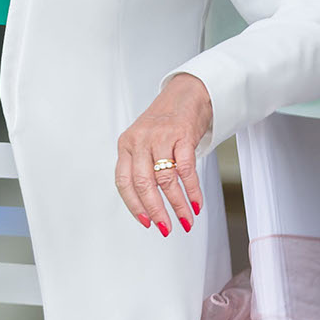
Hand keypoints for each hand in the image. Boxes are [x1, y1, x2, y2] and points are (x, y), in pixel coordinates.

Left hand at [114, 73, 213, 235]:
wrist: (188, 92)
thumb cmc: (166, 121)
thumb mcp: (144, 141)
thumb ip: (142, 167)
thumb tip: (148, 204)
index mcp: (126, 145)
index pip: (124, 182)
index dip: (133, 205)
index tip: (145, 221)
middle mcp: (140, 141)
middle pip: (144, 184)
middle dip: (156, 211)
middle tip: (166, 227)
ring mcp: (161, 137)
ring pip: (166, 180)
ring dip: (178, 205)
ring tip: (186, 219)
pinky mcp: (182, 135)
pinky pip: (186, 170)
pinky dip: (192, 190)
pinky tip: (196, 203)